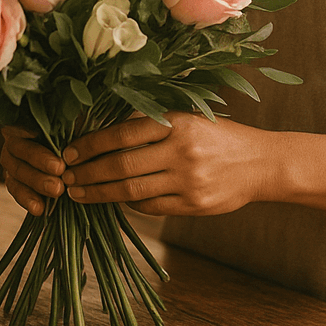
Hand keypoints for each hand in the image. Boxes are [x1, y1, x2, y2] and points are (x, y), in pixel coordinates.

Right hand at [0, 126, 65, 215]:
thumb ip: (70, 120)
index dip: (26, 130)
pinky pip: (17, 192)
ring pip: (18, 173)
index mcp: (24, 121)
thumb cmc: (73, 131)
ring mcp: (11, 163)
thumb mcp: (72, 122)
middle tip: (60, 170)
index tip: (39, 134)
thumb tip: (76, 114)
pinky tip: (40, 209)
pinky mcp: (14, 183)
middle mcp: (13, 142)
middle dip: (40, 161)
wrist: (73, 156)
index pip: (20, 123)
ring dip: (37, 183)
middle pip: (20, 150)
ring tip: (57, 191)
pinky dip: (28, 200)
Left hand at [58, 112, 271, 216]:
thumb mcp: (189, 117)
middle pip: (122, 165)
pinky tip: (114, 200)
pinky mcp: (192, 205)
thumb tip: (106, 135)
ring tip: (79, 193)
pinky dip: (129, 204)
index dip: (92, 144)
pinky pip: (150, 208)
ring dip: (100, 193)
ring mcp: (187, 181)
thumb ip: (154, 124)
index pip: (123, 134)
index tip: (69, 151)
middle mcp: (181, 151)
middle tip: (64, 177)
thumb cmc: (220, 135)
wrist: (260, 163)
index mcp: (178, 123)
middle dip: (88, 172)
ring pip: (132, 191)